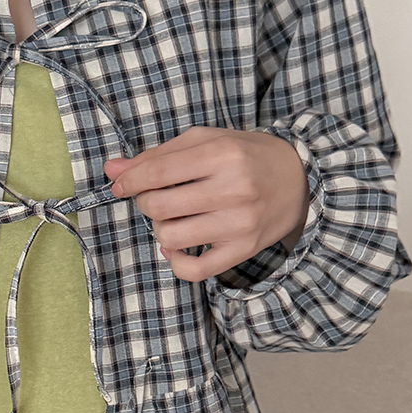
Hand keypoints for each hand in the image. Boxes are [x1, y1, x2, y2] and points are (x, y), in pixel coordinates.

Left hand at [104, 124, 308, 281]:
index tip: (121, 185)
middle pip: (160, 206)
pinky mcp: (242, 250)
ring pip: (172, 237)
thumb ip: (160, 154)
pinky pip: (194, 270)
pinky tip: (177, 247)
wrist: (299, 179)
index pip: (158, 171)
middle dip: (146, 203)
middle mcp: (232, 189)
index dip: (130, 180)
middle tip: (155, 198)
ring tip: (174, 218)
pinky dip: (175, 261)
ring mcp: (238, 224)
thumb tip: (112, 170)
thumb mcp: (207, 141)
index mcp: (221, 154)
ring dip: (161, 228)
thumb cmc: (246, 156)